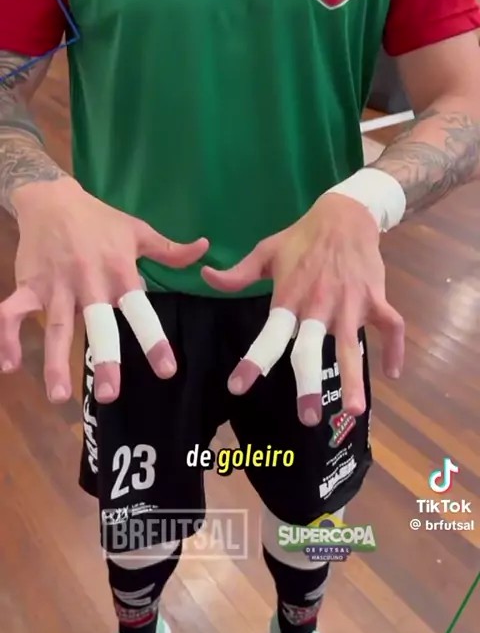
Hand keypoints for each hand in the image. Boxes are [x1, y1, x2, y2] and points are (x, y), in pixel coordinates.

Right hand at [0, 178, 207, 403]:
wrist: (51, 198)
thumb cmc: (100, 220)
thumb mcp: (138, 230)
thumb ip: (169, 249)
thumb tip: (204, 250)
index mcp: (118, 272)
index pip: (140, 310)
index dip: (153, 339)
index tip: (166, 369)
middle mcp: (89, 282)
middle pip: (98, 324)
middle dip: (105, 358)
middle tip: (111, 394)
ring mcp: (56, 286)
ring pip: (56, 327)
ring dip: (55, 362)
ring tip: (59, 397)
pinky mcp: (28, 285)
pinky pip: (13, 313)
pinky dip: (7, 337)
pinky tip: (8, 366)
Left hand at [202, 194, 403, 425]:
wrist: (345, 214)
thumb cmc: (301, 237)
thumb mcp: (266, 251)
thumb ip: (237, 274)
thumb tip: (204, 277)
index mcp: (291, 295)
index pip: (270, 333)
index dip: (255, 360)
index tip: (239, 387)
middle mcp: (319, 304)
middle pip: (312, 348)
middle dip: (309, 383)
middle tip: (306, 418)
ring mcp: (351, 302)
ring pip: (353, 344)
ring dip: (354, 377)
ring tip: (351, 410)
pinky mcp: (375, 297)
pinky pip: (391, 326)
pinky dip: (396, 349)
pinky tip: (394, 373)